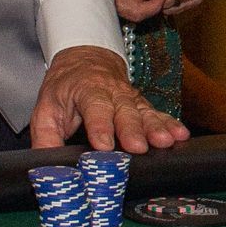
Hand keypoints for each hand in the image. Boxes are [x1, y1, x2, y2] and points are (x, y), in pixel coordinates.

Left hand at [29, 48, 186, 154]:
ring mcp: (130, 97)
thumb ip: (45, 138)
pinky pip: (157, 113)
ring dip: (156, 127)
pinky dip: (170, 123)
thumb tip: (46, 167)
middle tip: (138, 148)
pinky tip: (180, 134)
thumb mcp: (45, 108)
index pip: (94, 107)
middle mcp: (112, 92)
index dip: (99, 126)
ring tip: (166, 141)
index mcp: (86, 90)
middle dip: (132, 130)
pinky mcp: (142, 104)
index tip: (104, 145)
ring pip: (144, 112)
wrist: (85, 58)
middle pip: (124, 111)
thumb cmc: (65, 88)